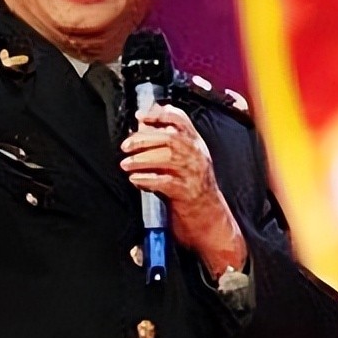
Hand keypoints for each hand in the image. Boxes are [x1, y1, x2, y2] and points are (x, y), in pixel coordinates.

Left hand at [120, 104, 246, 275]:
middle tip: (126, 146)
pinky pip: (165, 182)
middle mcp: (198, 156)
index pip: (181, 120)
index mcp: (197, 145)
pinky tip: (135, 179)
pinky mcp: (188, 193)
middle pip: (170, 138)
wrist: (211, 223)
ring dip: (142, 159)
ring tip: (126, 164)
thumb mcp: (186, 164)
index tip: (140, 116)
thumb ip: (168, 147)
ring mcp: (195, 175)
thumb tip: (142, 130)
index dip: (160, 114)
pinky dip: (147, 179)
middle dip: (144, 139)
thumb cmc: (194, 192)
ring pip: (168, 158)